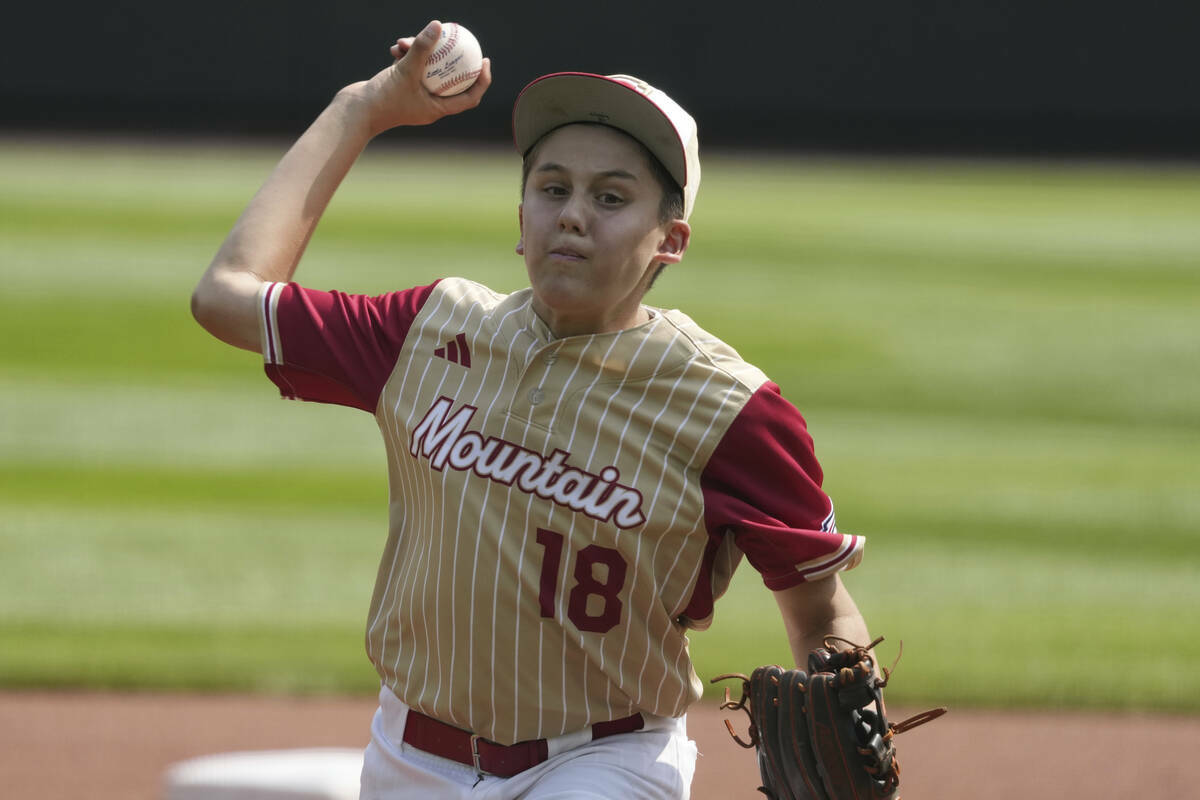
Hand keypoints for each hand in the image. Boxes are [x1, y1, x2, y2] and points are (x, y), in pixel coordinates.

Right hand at [340, 20, 492, 135]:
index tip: (485, 61)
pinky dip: (405, 57)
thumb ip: (422, 48)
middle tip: (462, 43)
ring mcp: (414, 96)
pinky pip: (410, 69)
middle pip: (450, 81)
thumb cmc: (382, 98)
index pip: (468, 97)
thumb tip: (438, 26)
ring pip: (427, 71)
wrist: (354, 111)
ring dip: (420, 54)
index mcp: (436, 109)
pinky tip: (396, 47)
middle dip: (453, 61)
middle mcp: (428, 104)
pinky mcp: (400, 88)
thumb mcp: (405, 70)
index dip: (481, 81)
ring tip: (407, 40)